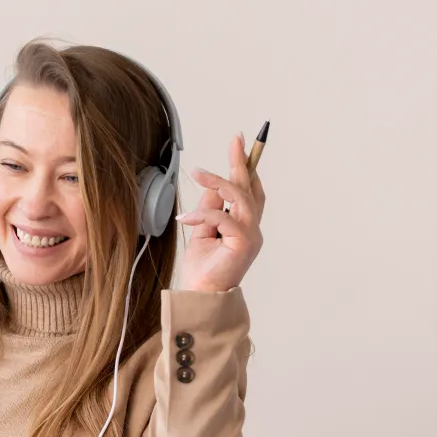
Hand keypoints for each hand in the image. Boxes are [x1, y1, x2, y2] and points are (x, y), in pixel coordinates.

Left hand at [175, 133, 265, 292]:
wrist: (199, 296)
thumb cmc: (202, 269)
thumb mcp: (201, 230)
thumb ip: (209, 208)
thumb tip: (211, 185)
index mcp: (244, 226)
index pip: (249, 190)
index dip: (245, 167)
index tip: (239, 143)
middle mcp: (252, 229)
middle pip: (251, 188)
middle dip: (242, 162)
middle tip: (235, 140)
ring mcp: (251, 236)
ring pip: (240, 198)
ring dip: (219, 183)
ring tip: (198, 175)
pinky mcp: (243, 244)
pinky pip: (224, 218)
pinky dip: (203, 215)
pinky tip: (184, 219)